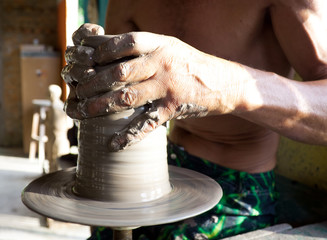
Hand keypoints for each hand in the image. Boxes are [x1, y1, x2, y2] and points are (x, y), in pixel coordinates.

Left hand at [62, 24, 237, 150]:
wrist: (224, 82)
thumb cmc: (189, 64)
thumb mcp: (168, 46)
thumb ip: (143, 48)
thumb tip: (108, 49)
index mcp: (159, 44)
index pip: (123, 43)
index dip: (99, 51)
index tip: (81, 60)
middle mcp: (162, 63)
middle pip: (118, 73)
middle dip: (92, 83)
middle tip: (76, 92)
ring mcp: (168, 86)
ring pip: (127, 97)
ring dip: (101, 107)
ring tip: (81, 114)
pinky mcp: (174, 108)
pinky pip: (147, 124)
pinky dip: (129, 135)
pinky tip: (113, 144)